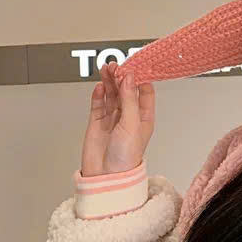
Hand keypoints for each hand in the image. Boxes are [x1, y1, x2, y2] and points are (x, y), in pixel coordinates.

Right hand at [80, 61, 155, 176]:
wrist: (106, 175)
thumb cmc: (126, 157)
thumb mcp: (132, 124)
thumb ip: (129, 99)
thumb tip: (129, 78)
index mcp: (144, 117)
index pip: (144, 92)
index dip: (140, 78)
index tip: (134, 66)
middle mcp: (129, 116)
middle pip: (126, 90)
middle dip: (121, 77)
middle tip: (116, 66)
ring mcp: (112, 118)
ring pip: (111, 94)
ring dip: (109, 81)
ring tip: (107, 69)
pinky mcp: (97, 122)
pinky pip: (98, 103)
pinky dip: (98, 94)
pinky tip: (99, 86)